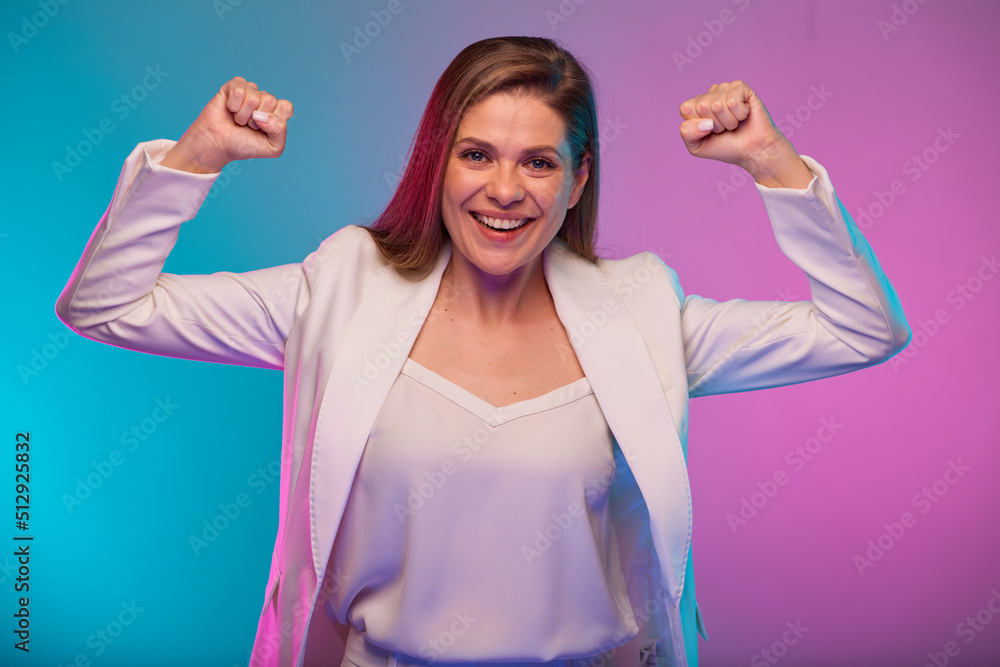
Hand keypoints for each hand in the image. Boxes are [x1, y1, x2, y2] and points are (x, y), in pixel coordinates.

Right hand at [162, 76, 293, 173]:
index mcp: (277, 113)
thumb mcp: (272, 147)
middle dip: (256, 120)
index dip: (274, 121)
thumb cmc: (244, 146)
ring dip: (243, 115)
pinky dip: (233, 104)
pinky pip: (239, 90)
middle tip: (248, 126)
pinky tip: (229, 109)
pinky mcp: (234, 86)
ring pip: (254, 97)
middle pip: (270, 100)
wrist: (218, 145)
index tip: (263, 130)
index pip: (286, 107)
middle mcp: (265, 100)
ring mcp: (250, 91)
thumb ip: (279, 131)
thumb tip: (262, 113)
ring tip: (238, 120)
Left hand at [678, 81, 811, 187]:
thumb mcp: (697, 147)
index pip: (685, 109)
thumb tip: (704, 121)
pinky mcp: (740, 87)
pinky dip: (740, 114)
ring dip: (729, 121)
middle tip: (725, 128)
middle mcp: (709, 95)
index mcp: (694, 106)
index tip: (709, 132)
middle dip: (715, 125)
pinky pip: (733, 101)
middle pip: (702, 106)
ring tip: (735, 123)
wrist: (752, 150)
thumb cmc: (725, 147)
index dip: (697, 126)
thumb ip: (687, 133)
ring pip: (718, 104)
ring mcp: (724, 89)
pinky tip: (744, 115)